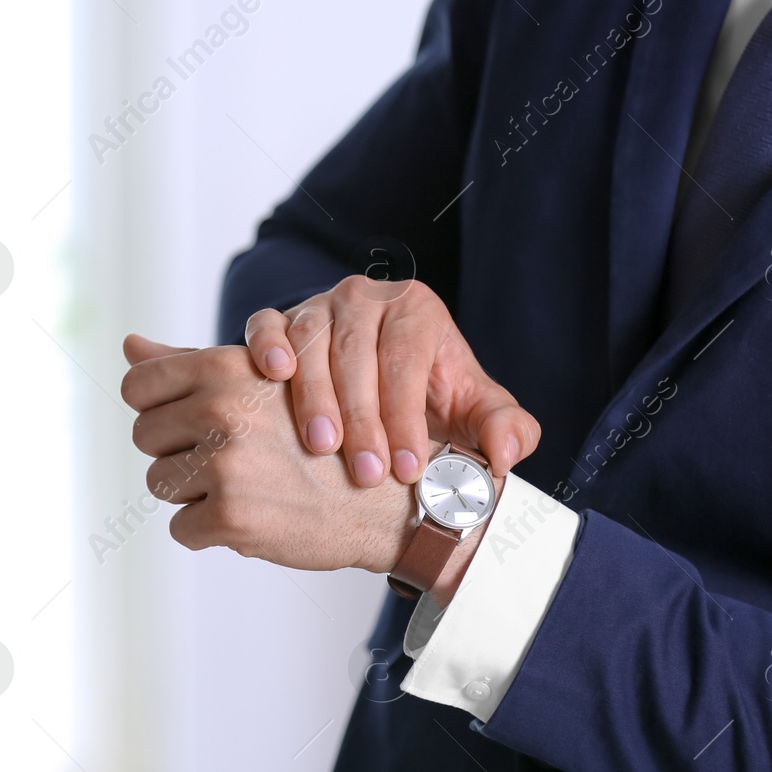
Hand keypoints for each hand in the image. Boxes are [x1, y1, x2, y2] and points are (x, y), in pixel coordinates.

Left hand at [122, 334, 448, 578]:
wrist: (385, 499)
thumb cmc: (319, 439)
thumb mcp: (261, 384)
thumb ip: (190, 364)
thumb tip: (130, 346)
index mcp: (226, 368)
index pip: (138, 385)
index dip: (156, 408)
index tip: (187, 422)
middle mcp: (222, 409)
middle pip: (144, 436)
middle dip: (178, 453)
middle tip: (232, 461)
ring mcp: (225, 464)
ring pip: (160, 483)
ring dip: (193, 494)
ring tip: (249, 487)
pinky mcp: (230, 516)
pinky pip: (181, 530)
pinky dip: (210, 533)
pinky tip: (256, 517)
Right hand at [243, 275, 539, 486]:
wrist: (381, 388)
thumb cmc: (428, 400)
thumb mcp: (474, 413)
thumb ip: (506, 429)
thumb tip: (504, 453)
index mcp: (416, 309)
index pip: (408, 359)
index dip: (406, 417)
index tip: (407, 470)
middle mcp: (365, 298)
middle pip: (358, 353)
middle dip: (362, 418)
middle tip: (366, 473)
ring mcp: (318, 306)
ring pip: (312, 343)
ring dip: (314, 396)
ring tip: (322, 447)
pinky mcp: (278, 320)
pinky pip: (265, 324)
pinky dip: (266, 345)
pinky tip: (275, 376)